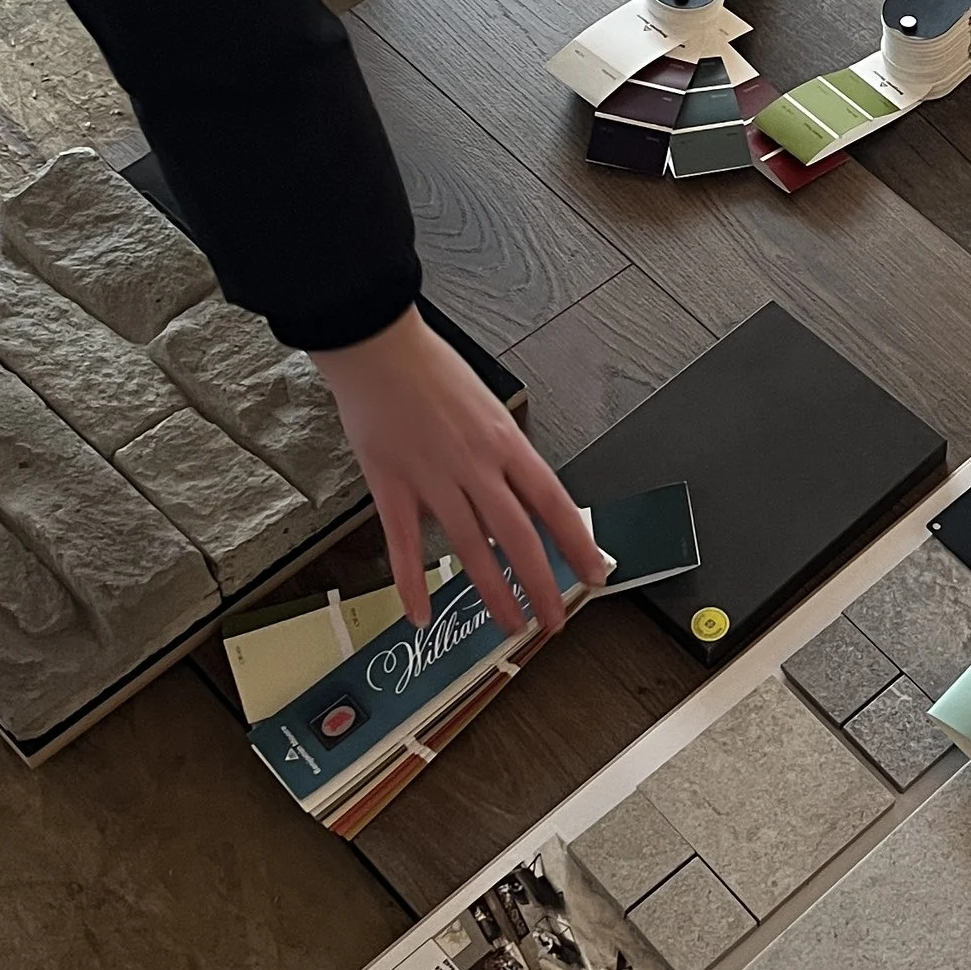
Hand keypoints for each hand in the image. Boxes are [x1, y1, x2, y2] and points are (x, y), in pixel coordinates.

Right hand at [312, 306, 602, 637]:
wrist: (377, 346)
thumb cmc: (430, 369)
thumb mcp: (487, 406)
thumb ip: (501, 454)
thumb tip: (517, 500)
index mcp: (504, 441)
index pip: (553, 503)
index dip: (577, 543)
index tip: (594, 573)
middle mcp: (476, 465)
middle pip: (519, 537)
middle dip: (541, 584)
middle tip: (554, 618)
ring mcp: (433, 480)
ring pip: (472, 549)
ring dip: (493, 592)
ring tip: (509, 623)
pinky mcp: (392, 488)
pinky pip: (405, 547)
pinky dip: (413, 585)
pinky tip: (421, 614)